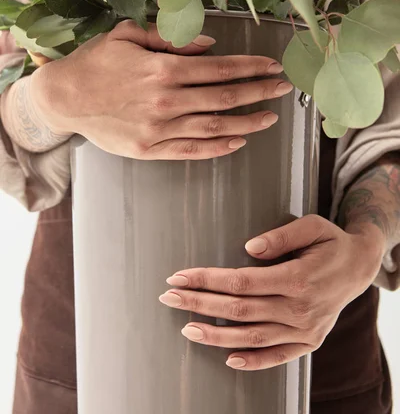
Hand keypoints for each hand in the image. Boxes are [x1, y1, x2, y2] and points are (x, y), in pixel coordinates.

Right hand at [31, 21, 292, 159]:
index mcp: (163, 69)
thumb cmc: (96, 62)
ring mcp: (159, 128)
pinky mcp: (150, 150)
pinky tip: (237, 141)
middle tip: (283, 90)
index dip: (251, 68)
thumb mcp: (129, 36)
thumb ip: (171, 39)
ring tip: (269, 118)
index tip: (272, 68)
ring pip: (215, 127)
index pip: (221, 68)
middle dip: (259, 92)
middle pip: (225, 98)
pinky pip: (191, 151)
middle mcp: (166, 100)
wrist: (64, 98)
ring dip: (247, 122)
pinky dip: (217, 148)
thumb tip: (211, 45)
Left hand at [160, 215, 384, 369]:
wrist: (360, 267)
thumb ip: (281, 236)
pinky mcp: (309, 342)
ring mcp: (305, 329)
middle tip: (169, 297)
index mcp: (298, 278)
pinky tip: (228, 358)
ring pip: (252, 337)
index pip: (241, 282)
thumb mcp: (312, 227)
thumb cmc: (331, 242)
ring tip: (186, 328)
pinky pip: (277, 357)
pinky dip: (252, 362)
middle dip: (200, 304)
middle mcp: (300, 308)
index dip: (207, 280)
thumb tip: (249, 248)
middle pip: (239, 310)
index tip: (180, 276)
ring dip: (216, 335)